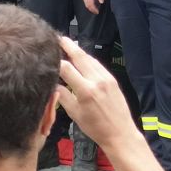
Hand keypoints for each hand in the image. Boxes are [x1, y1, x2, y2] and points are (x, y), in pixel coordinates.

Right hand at [57, 36, 137, 151]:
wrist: (120, 133)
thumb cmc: (96, 128)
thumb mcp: (75, 115)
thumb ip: (63, 97)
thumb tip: (54, 84)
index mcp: (86, 91)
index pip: (66, 69)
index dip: (56, 62)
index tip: (49, 56)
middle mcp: (97, 81)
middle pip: (80, 57)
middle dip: (68, 45)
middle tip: (59, 38)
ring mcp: (106, 78)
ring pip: (90, 59)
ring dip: (79, 51)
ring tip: (69, 44)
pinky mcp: (112, 79)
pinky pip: (99, 65)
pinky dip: (89, 59)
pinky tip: (83, 58)